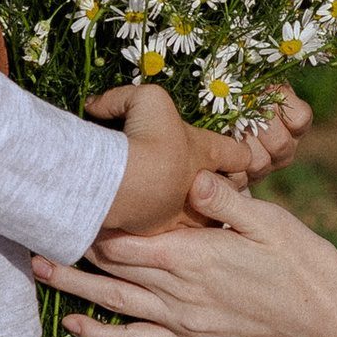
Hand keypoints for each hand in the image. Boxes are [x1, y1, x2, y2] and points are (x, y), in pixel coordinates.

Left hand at [39, 176, 336, 336]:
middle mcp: (179, 292)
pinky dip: (100, 336)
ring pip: (113, 305)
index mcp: (194, 256)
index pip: (126, 239)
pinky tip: (75, 327)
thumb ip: (225, 200)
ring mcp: (182, 322)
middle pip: (111, 268)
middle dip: (74, 248)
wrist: (327, 325)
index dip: (94, 222)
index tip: (69, 201)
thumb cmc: (305, 266)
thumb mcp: (271, 221)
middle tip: (37, 227)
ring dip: (73, 288)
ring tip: (38, 269)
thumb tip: (190, 178)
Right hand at [82, 81, 306, 240]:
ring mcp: (187, 214)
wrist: (126, 183)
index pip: (240, 155)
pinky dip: (168, 231)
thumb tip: (96, 106)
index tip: (231, 155)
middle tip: (209, 184)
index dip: (238, 154)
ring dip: (200, 213)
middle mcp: (204, 185)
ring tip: (185, 208)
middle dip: (226, 188)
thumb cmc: (145, 137)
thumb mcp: (144, 100)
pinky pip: (177, 238)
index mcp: (206, 151)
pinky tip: (154, 225)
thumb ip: (123, 99)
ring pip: (209, 219)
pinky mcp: (165, 234)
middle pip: (232, 191)